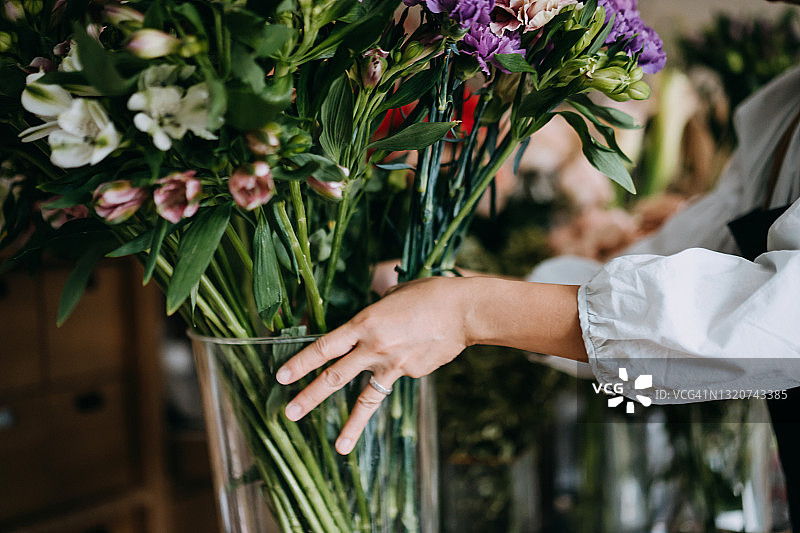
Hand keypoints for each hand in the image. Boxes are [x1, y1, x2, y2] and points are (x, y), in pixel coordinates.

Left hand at [275, 277, 471, 454]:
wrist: (464, 310)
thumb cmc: (427, 293)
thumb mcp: (390, 297)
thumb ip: (372, 316)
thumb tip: (364, 331)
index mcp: (364, 324)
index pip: (324, 347)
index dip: (301, 363)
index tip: (282, 377)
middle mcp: (374, 349)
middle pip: (335, 377)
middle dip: (309, 397)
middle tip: (289, 413)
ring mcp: (394, 366)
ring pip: (367, 400)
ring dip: (351, 426)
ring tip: (339, 447)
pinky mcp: (413, 375)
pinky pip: (399, 375)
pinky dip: (402, 365)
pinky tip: (419, 348)